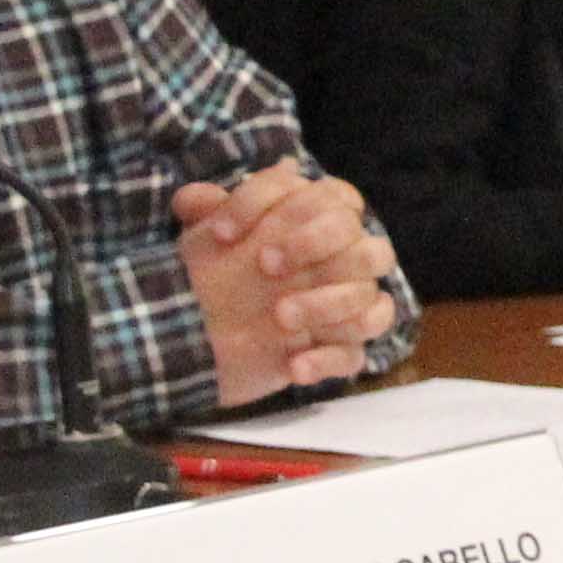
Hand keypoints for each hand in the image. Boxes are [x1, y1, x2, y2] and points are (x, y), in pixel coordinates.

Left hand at [174, 159, 401, 407]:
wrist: (205, 325)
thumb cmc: (216, 266)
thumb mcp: (203, 236)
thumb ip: (202, 210)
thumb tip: (193, 199)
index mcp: (324, 219)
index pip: (334, 197)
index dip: (286, 207)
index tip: (224, 232)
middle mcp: (346, 258)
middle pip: (367, 243)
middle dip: (316, 247)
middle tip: (265, 266)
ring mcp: (347, 306)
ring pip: (369, 297)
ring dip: (326, 304)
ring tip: (280, 317)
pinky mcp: (339, 349)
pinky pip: (356, 354)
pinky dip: (328, 360)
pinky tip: (293, 366)